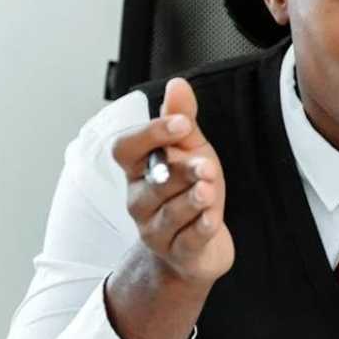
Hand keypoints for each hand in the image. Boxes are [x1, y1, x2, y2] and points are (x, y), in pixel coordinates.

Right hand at [111, 77, 234, 287]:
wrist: (196, 247)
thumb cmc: (188, 191)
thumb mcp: (189, 150)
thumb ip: (182, 119)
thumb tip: (177, 85)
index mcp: (137, 169)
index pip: (126, 148)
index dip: (150, 134)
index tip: (182, 123)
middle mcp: (139, 200)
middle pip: (153, 182)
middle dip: (181, 171)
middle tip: (205, 165)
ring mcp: (155, 229)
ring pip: (170, 212)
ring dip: (192, 199)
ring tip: (208, 190)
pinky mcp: (178, 253)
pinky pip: (187, 240)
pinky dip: (200, 228)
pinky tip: (212, 218)